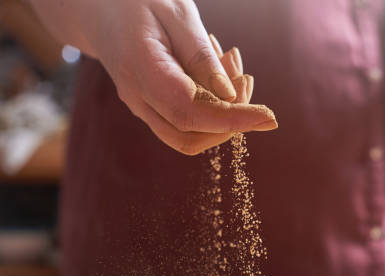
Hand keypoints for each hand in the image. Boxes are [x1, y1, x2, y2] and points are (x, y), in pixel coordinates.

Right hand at [28, 0, 276, 154]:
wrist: (100, 8)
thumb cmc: (138, 1)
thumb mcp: (176, 13)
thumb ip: (201, 57)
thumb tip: (229, 97)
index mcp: (140, 69)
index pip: (190, 111)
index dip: (232, 120)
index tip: (268, 118)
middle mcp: (137, 98)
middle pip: (191, 135)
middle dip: (232, 119)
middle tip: (245, 78)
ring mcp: (142, 108)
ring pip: (189, 138)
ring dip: (223, 118)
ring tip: (231, 72)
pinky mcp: (151, 109)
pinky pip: (186, 125)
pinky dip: (212, 113)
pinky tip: (219, 80)